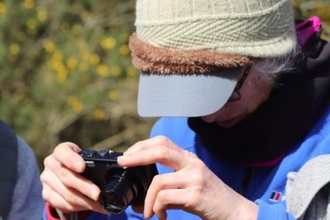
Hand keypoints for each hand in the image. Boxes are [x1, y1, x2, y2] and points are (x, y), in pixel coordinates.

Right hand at [40, 142, 107, 215]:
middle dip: (85, 187)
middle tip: (98, 194)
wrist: (67, 175)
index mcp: (61, 151)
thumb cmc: (82, 163)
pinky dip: (80, 207)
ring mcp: (47, 179)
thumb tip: (116, 162)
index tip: (82, 167)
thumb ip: (98, 158)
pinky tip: (91, 206)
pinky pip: (64, 204)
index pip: (62, 152)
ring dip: (85, 201)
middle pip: (66, 176)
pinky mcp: (47, 194)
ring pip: (66, 193)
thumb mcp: (87, 157)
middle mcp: (51, 163)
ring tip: (100, 204)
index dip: (72, 159)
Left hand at [118, 136, 257, 219]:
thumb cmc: (209, 199)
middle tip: (123, 164)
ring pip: (158, 180)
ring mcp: (195, 178)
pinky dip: (157, 208)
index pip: (163, 142)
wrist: (234, 211)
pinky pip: (165, 198)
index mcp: (189, 159)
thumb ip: (168, 185)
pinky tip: (161, 216)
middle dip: (137, 155)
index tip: (127, 155)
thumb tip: (142, 200)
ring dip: (148, 199)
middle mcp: (192, 164)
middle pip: (161, 150)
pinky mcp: (196, 195)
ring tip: (148, 212)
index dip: (142, 145)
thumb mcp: (190, 185)